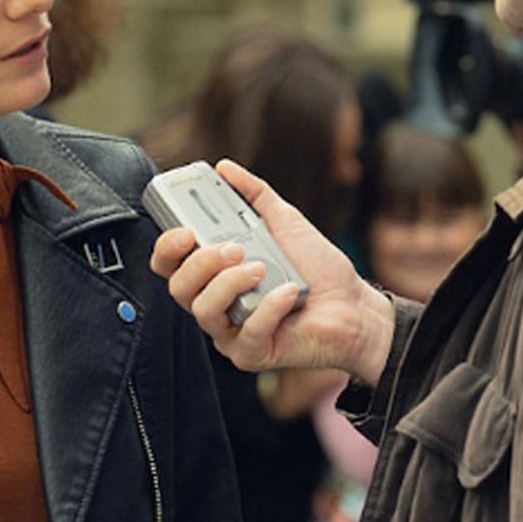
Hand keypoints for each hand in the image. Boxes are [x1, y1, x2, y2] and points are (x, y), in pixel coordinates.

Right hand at [151, 159, 394, 383]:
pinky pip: (246, 333)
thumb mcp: (284, 221)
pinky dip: (268, 308)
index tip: (185, 231)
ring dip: (230, 284)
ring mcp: (230, 332)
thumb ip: (254, 194)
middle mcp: (215, 304)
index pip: (169, 265)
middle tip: (234, 248)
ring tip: (262, 268)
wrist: (355, 305)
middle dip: (201, 264)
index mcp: (214, 274)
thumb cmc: (317, 269)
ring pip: (203, 311)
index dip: (167, 248)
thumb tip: (225, 168)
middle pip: (178, 288)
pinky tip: (289, 292)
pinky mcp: (251, 354)